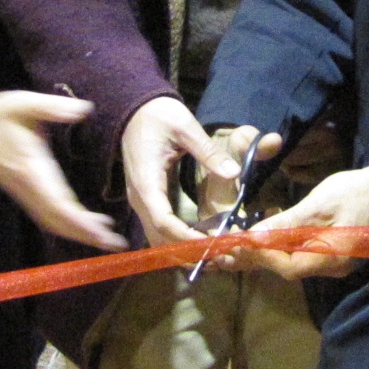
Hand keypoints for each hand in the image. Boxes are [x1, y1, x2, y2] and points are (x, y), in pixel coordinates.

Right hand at [0, 91, 124, 252]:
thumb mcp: (22, 102)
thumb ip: (51, 107)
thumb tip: (82, 109)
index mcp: (31, 169)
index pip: (57, 203)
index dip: (79, 220)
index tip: (101, 230)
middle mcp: (29, 188)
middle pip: (58, 220)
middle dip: (86, 234)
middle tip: (115, 244)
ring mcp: (26, 193)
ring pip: (54, 221)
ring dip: (80, 233)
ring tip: (108, 240)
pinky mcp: (26, 193)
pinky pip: (48, 216)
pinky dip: (69, 225)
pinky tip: (89, 225)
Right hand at [121, 97, 229, 245]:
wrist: (135, 110)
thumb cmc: (158, 115)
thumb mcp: (185, 127)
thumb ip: (207, 151)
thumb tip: (233, 173)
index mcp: (147, 181)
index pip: (163, 221)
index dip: (186, 238)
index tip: (213, 245)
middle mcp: (140, 198)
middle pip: (160, 238)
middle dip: (190, 251)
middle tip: (222, 258)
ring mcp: (141, 201)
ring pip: (158, 238)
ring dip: (184, 251)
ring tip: (216, 256)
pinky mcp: (147, 201)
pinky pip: (159, 229)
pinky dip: (178, 242)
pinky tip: (201, 244)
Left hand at [245, 161, 368, 278]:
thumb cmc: (355, 192)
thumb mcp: (318, 204)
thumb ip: (287, 223)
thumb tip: (254, 236)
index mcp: (332, 258)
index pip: (288, 266)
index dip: (261, 256)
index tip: (236, 244)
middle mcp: (332, 267)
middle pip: (286, 268)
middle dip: (255, 258)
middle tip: (223, 252)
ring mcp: (333, 262)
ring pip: (291, 262)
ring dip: (264, 252)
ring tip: (236, 244)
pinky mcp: (332, 252)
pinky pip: (300, 254)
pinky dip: (279, 246)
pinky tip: (265, 235)